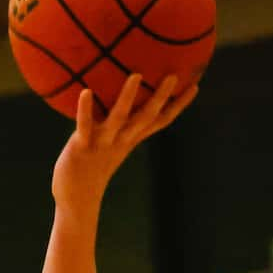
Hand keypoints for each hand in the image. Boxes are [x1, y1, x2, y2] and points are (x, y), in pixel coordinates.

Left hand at [52, 73, 196, 214]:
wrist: (77, 197)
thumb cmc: (93, 166)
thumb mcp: (113, 144)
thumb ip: (121, 125)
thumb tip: (125, 103)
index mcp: (131, 138)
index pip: (160, 121)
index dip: (178, 105)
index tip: (195, 86)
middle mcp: (122, 140)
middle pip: (145, 118)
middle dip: (160, 97)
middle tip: (174, 76)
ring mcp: (103, 143)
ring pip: (119, 119)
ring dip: (128, 98)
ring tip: (136, 75)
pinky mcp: (82, 146)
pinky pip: (85, 126)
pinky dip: (85, 110)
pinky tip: (85, 91)